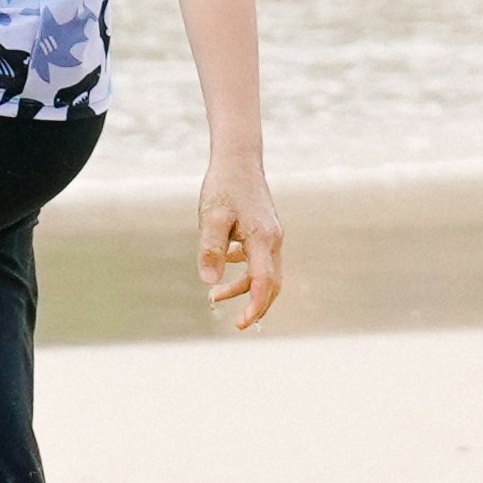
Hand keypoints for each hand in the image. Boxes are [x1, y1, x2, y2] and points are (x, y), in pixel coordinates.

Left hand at [196, 170, 287, 334]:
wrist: (238, 158)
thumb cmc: (223, 186)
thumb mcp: (211, 218)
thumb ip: (211, 250)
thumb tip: (209, 283)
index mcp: (263, 239)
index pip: (264, 283)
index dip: (255, 307)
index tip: (242, 324)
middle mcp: (273, 239)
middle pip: (272, 283)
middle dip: (256, 305)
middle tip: (238, 323)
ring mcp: (271, 234)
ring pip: (265, 272)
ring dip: (245, 288)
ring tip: (214, 296)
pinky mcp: (265, 229)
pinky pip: (259, 259)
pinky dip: (245, 271)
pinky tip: (225, 265)